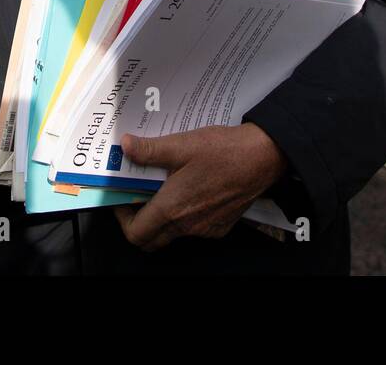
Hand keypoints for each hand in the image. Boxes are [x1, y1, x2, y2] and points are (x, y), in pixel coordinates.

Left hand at [113, 124, 288, 250]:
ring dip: (162, 217)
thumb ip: (149, 150)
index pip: (135, 233)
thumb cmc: (224, 151)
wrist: (263, 158)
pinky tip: (189, 190)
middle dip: (138, 222)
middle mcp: (187, 226)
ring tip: (163, 187)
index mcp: (172, 208)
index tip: (122, 199)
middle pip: (151, 239)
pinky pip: (193, 230)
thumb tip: (126, 146)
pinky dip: (184, 216)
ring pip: (172, 234)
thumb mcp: (181, 145)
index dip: (122, 218)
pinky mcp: (220, 227)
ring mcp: (205, 229)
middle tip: (137, 196)